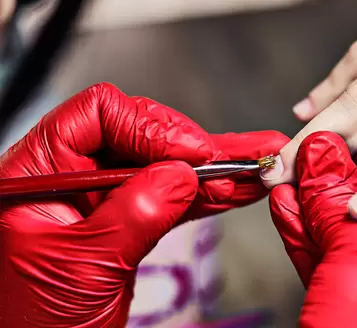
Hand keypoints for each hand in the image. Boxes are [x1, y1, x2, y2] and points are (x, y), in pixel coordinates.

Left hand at [0, 83, 287, 326]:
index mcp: (40, 172)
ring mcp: (104, 198)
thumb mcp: (85, 264)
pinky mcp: (130, 221)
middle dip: (191, 146)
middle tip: (228, 157)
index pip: (97, 115)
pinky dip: (209, 195)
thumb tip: (182, 174)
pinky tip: (241, 189)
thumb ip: (136, 213)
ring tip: (256, 163)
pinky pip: (174, 198)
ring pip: (165, 166)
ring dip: (215, 168)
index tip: (190, 151)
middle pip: (139, 135)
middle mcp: (73, 176)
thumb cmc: (34, 321)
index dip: (149, 126)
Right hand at [270, 132, 356, 326]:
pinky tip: (283, 200)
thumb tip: (318, 150)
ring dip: (312, 198)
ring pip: (345, 230)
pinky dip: (301, 227)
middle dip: (340, 175)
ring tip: (288, 168)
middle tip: (314, 146)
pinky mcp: (347, 304)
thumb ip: (338, 195)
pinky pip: (324, 255)